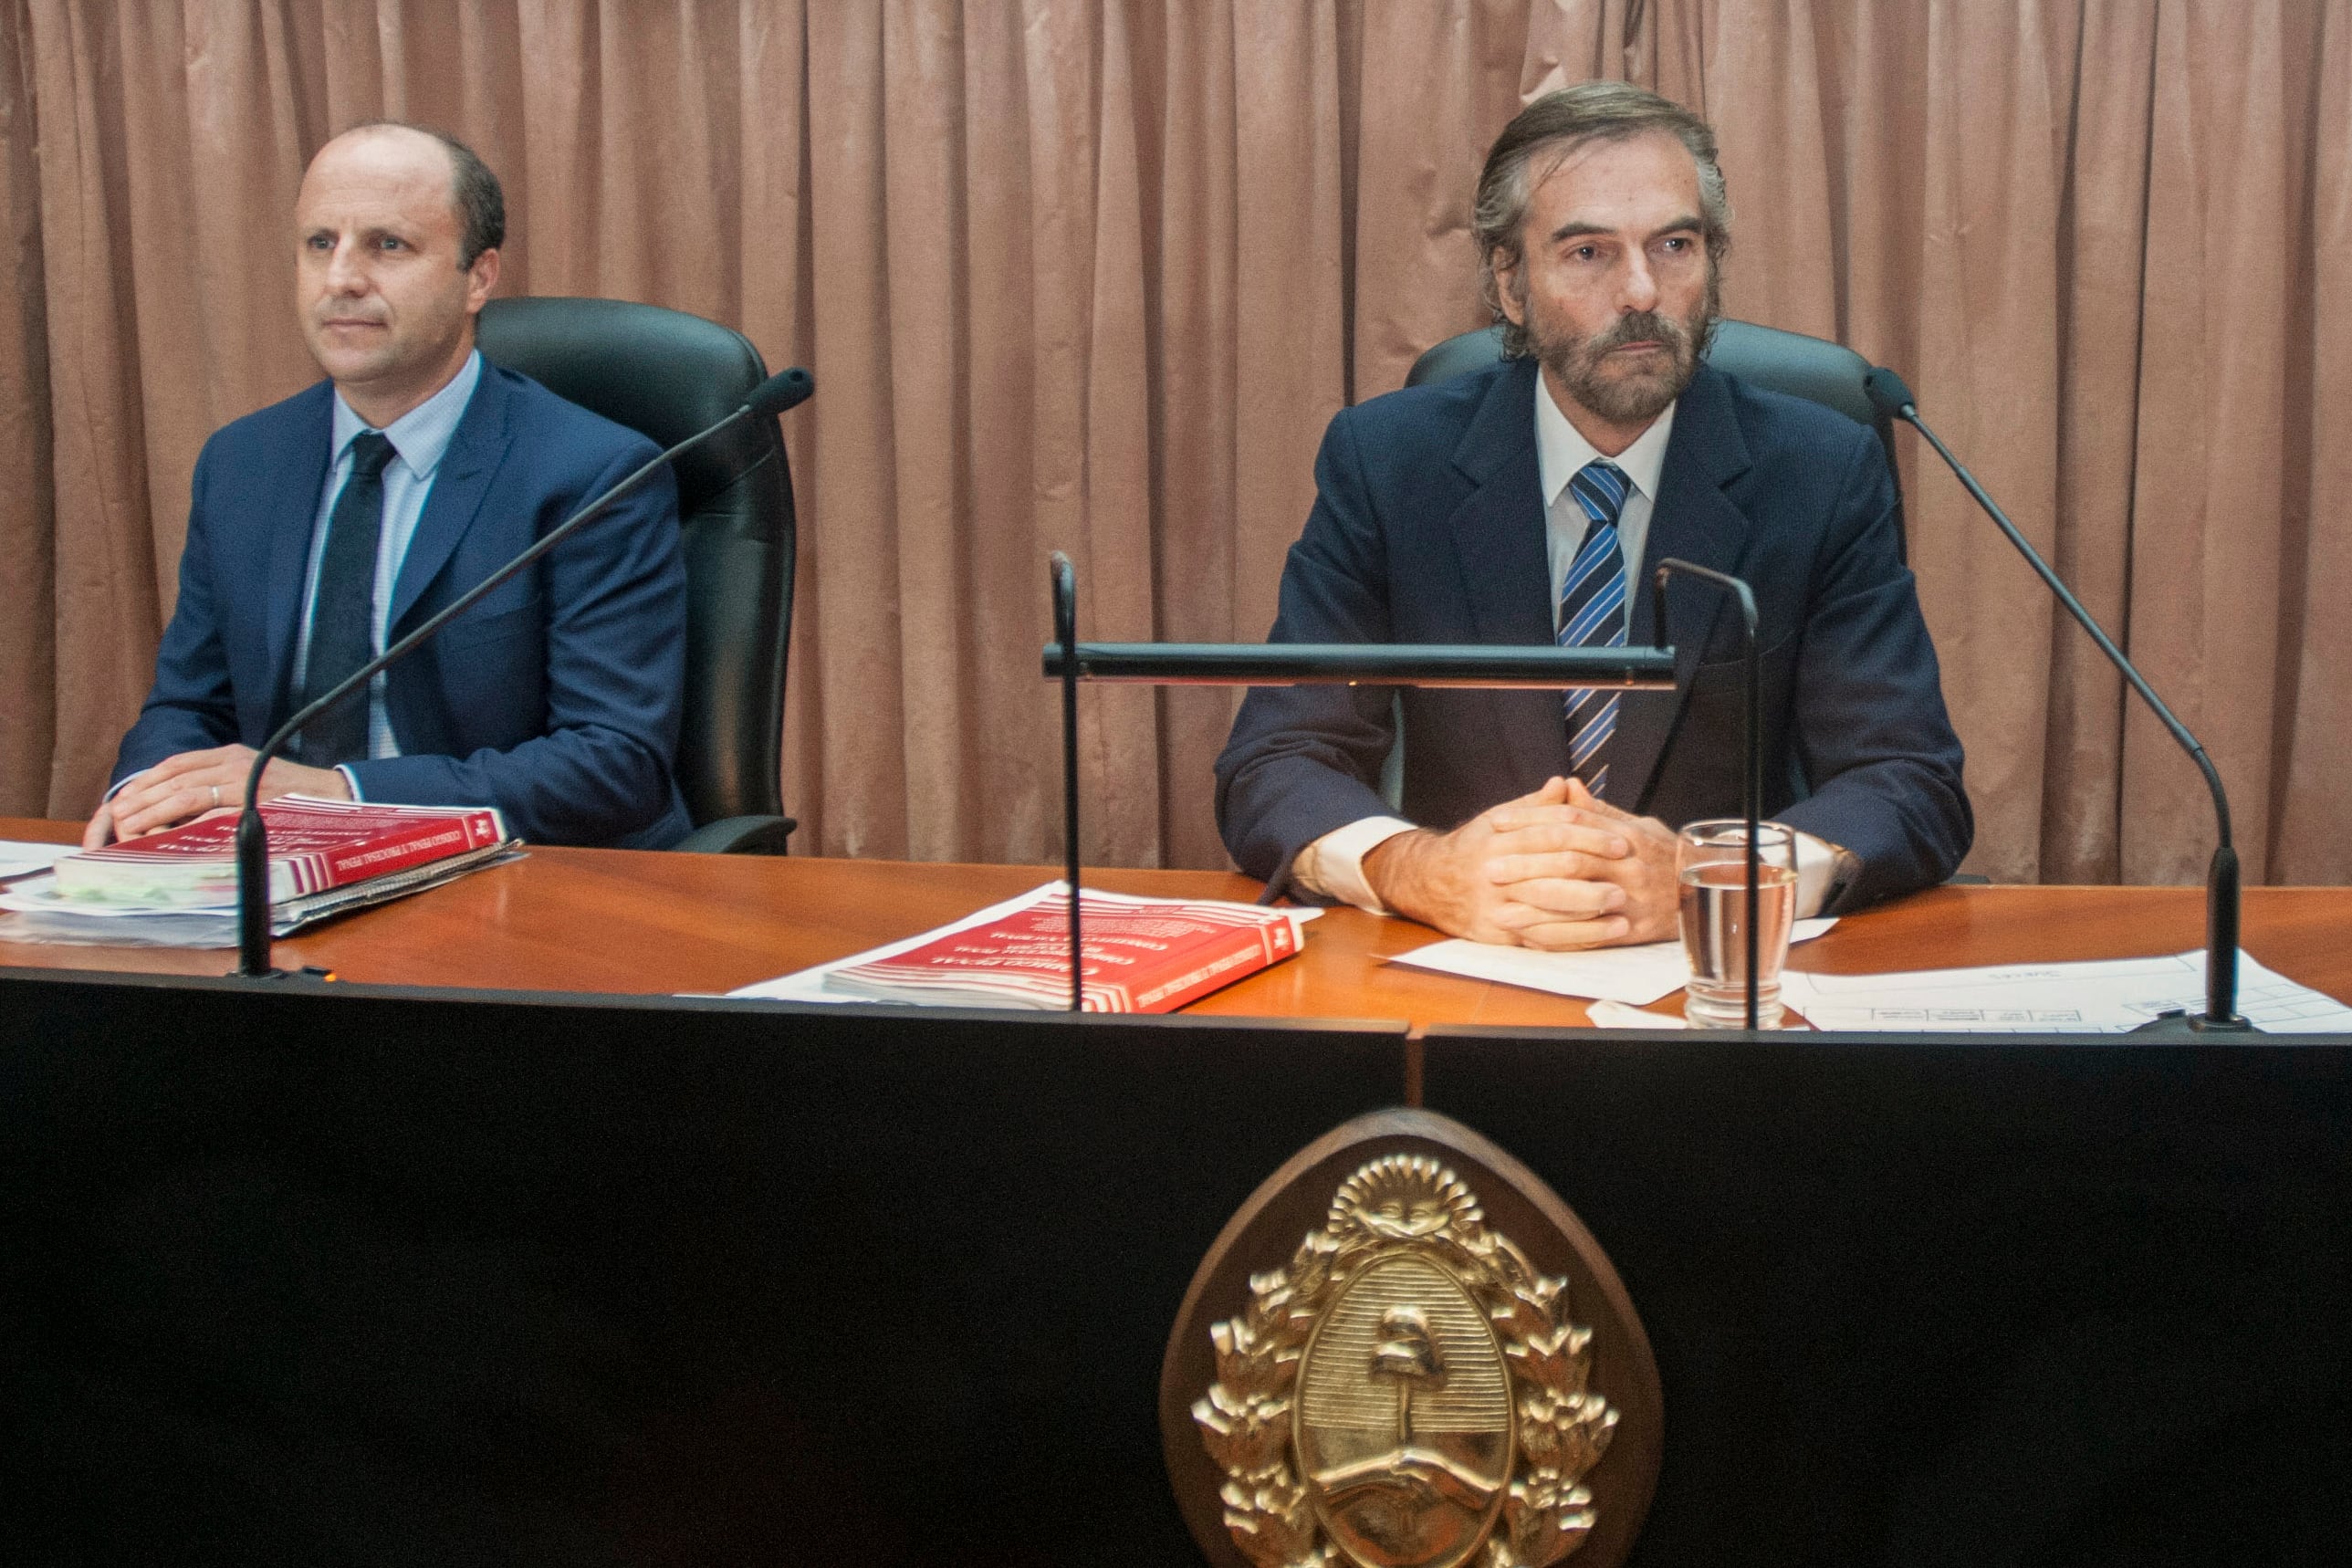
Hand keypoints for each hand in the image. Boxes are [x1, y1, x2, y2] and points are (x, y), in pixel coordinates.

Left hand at [92, 745, 352, 845]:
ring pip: (185, 792)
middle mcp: (233, 761)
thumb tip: (185, 803)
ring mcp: (244, 780)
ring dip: (153, 810)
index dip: (146, 779)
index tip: (125, 796)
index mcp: (231, 754)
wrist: (337, 797)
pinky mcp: (253, 801)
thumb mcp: (253, 779)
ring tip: (130, 824)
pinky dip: (184, 824)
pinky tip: (166, 835)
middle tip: (118, 814)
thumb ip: (223, 784)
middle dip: (141, 796)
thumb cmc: (294, 795)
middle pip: (174, 776)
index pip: (177, 763)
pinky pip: (210, 813)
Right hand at [1363, 775, 1658, 948]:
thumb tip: (1565, 783)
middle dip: (1596, 874)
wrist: (1432, 885)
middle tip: (1629, 877)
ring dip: (1590, 910)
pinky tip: (1603, 934)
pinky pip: (1544, 938)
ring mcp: (1496, 906)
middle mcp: (1496, 872)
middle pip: (1554, 872)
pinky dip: (1577, 937)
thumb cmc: (1475, 848)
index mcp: (1500, 839)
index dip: (1590, 836)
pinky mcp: (1499, 935)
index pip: (1553, 834)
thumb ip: (1536, 807)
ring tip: (1623, 910)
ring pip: (1551, 909)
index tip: (1621, 841)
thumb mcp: (1498, 820)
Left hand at [1491, 777, 1680, 945]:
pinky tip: (1530, 937)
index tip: (1497, 823)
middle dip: (1526, 865)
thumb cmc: (1664, 856)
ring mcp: (1630, 899)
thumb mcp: (1637, 825)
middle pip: (1569, 861)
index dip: (1532, 821)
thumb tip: (1567, 785)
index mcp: (1625, 835)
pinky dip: (1558, 936)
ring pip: (1576, 900)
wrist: (1703, 893)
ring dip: (1535, 905)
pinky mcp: (1631, 929)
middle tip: (1490, 869)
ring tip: (1500, 908)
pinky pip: (1589, 935)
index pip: (1571, 822)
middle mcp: (1627, 865)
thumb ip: (1599, 810)